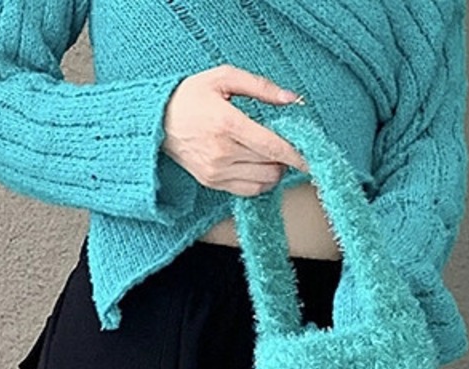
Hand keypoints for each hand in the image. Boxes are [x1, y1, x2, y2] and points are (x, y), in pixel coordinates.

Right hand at [161, 65, 309, 195]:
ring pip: (263, 181)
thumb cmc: (191, 96)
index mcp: (227, 123)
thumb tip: (292, 99)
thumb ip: (261, 87)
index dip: (295, 153)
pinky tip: (259, 167)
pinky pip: (249, 191)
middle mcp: (222, 152)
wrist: (158, 121)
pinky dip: (261, 182)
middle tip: (283, 143)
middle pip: (270, 165)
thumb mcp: (225, 78)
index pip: (270, 145)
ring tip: (270, 155)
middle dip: (284, 158)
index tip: (310, 157)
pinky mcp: (212, 183)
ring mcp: (216, 171)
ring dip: (274, 171)